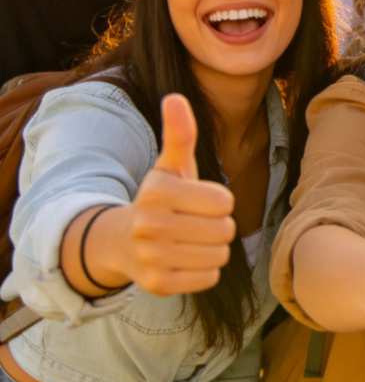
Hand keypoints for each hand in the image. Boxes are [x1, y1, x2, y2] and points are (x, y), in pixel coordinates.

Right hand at [111, 94, 234, 295]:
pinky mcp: (157, 284)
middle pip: (225, 230)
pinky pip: (210, 278)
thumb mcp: (171, 165)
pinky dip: (205, 271)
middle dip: (220, 225)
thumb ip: (180, 133)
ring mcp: (151, 257)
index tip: (199, 201)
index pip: (224, 201)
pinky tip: (185, 259)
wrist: (123, 241)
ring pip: (219, 255)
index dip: (220, 201)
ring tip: (191, 240)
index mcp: (157, 191)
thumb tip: (175, 97)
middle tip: (197, 223)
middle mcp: (148, 224)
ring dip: (213, 248)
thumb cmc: (161, 197)